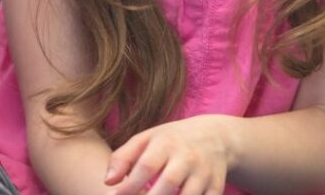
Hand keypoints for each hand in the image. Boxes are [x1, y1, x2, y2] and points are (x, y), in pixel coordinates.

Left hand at [105, 115, 232, 194]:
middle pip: (169, 183)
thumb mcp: (148, 139)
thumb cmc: (172, 141)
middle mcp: (188, 156)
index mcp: (167, 143)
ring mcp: (204, 173)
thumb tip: (108, 181)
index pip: (147, 165)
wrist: (216, 136)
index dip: (130, 186)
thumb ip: (124, 157)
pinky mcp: (216, 188)